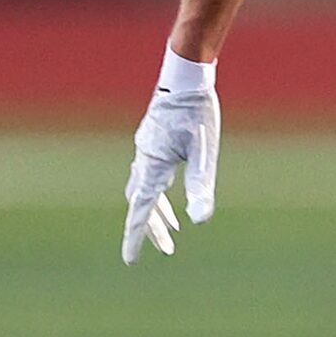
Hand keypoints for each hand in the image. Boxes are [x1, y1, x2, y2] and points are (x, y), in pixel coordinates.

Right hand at [122, 51, 219, 263]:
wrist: (185, 75)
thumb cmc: (197, 112)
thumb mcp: (204, 153)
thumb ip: (200, 186)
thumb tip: (200, 222)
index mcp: (152, 166)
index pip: (139, 211)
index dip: (136, 237)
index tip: (131, 261)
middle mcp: (143, 159)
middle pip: (141, 203)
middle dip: (151, 229)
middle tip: (168, 250)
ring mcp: (145, 149)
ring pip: (144, 189)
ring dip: (156, 212)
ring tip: (173, 231)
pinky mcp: (152, 141)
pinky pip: (149, 175)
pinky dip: (157, 192)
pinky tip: (170, 194)